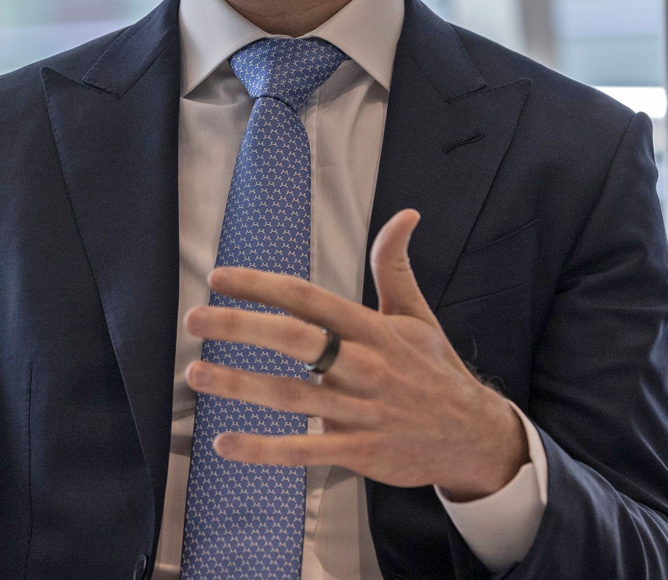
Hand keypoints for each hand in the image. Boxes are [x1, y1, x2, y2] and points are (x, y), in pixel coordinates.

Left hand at [183, 208, 529, 500]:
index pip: (309, 299)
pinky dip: (264, 449)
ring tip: (196, 373)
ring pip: (292, 395)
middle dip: (241, 326)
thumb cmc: (434, 371)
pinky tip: (226, 444)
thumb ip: (395, 266)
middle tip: (194, 318)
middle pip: (295, 340)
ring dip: (239, 384)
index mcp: (372, 329)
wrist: (474, 436)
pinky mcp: (359, 451)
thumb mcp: (417, 315)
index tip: (220, 278)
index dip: (262, 285)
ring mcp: (360, 410)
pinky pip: (304, 451)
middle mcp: (364, 366)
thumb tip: (405, 215)